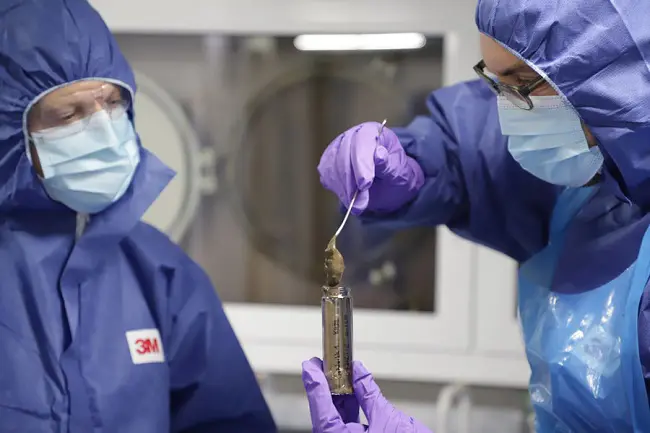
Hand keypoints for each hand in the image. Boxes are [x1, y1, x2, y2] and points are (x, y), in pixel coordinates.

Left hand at [302, 358, 432, 432]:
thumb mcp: (389, 418)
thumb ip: (370, 395)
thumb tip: (359, 373)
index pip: (323, 414)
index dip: (315, 388)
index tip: (310, 367)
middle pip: (326, 415)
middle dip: (323, 388)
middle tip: (320, 365)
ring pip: (335, 419)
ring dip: (336, 395)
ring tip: (336, 372)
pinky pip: (346, 425)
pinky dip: (347, 406)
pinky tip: (350, 389)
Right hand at [317, 122, 424, 215]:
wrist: (388, 184)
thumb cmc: (395, 174)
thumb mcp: (398, 170)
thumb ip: (388, 164)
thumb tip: (379, 155)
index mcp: (372, 132)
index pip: (362, 141)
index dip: (361, 163)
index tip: (365, 184)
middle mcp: (352, 136)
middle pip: (343, 154)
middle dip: (351, 181)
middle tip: (361, 203)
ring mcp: (338, 149)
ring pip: (333, 165)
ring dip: (343, 189)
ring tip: (358, 205)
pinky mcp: (330, 162)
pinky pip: (326, 174)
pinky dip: (336, 189)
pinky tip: (348, 199)